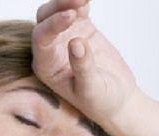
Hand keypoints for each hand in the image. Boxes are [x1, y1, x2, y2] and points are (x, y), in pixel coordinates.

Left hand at [31, 0, 139, 135]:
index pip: (41, 39)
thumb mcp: (91, 90)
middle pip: (45, 19)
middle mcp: (50, 50)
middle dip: (59, 6)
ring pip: (58, 10)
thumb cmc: (100, 102)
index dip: (53, 24)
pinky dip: (81, 2)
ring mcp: (64, 37)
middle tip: (80, 0)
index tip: (71, 15)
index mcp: (46, 67)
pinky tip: (88, 0)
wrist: (117, 101)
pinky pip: (76, 9)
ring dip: (69, 1)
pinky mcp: (80, 29)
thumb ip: (82, 68)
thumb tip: (76, 43)